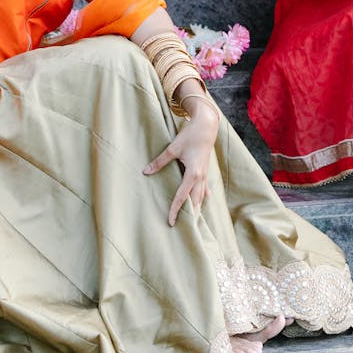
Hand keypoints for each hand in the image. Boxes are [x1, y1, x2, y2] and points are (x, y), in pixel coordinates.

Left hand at [143, 102, 218, 225]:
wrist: (207, 126)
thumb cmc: (190, 136)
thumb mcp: (173, 149)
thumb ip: (159, 161)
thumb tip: (146, 171)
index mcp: (193, 174)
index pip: (182, 197)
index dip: (175, 209)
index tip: (170, 221)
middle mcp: (200, 177)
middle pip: (194, 201)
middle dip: (188, 213)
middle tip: (180, 225)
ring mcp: (204, 174)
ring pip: (201, 196)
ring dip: (196, 206)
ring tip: (191, 219)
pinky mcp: (205, 170)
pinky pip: (204, 187)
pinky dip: (202, 195)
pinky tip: (203, 200)